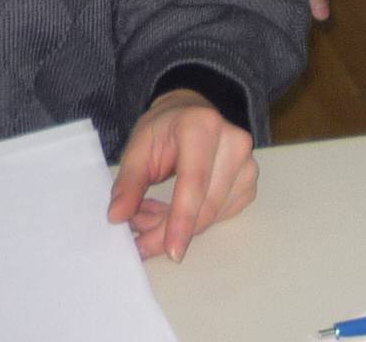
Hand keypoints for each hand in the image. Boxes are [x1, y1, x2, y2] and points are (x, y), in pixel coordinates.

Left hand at [106, 89, 257, 261]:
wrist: (193, 114)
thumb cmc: (165, 129)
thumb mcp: (138, 147)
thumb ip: (128, 182)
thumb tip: (118, 217)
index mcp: (202, 126)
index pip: (194, 181)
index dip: (181, 219)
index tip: (170, 251)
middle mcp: (234, 143)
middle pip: (206, 205)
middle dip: (171, 232)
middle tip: (140, 244)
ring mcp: (247, 164)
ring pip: (212, 216)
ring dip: (179, 228)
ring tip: (151, 217)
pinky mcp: (248, 183)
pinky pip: (220, 217)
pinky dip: (194, 222)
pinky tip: (175, 212)